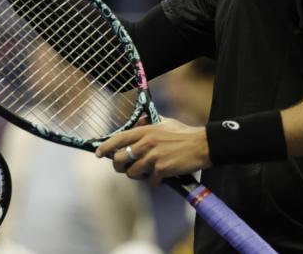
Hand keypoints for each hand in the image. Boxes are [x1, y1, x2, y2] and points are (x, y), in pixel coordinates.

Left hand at [94, 116, 210, 185]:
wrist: (203, 145)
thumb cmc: (184, 133)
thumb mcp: (165, 122)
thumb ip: (150, 123)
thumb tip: (140, 121)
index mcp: (145, 130)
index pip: (119, 138)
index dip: (106, 147)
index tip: (98, 153)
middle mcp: (146, 143)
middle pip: (120, 159)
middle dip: (119, 166)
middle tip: (125, 168)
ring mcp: (153, 157)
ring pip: (133, 172)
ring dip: (139, 175)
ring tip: (148, 172)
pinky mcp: (162, 169)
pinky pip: (151, 181)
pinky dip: (155, 182)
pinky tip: (162, 177)